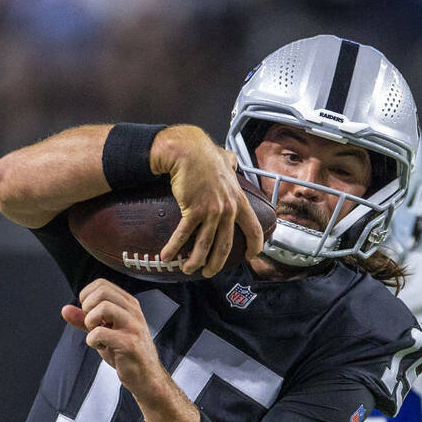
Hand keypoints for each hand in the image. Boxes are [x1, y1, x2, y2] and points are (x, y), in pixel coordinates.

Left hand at [62, 279, 165, 395]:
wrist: (145, 376)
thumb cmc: (126, 352)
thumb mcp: (103, 331)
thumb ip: (85, 320)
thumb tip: (65, 310)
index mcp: (128, 304)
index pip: (102, 284)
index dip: (87, 296)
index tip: (88, 312)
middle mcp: (133, 311)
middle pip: (102, 291)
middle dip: (88, 307)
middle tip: (91, 323)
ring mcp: (133, 326)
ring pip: (103, 307)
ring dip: (91, 322)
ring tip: (96, 334)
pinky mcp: (130, 343)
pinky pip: (100, 333)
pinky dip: (92, 340)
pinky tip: (100, 346)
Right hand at [151, 125, 264, 276]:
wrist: (188, 150)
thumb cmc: (205, 154)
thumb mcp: (226, 159)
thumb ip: (231, 164)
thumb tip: (232, 161)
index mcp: (238, 201)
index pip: (253, 228)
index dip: (254, 245)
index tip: (250, 255)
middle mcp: (228, 209)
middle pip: (226, 245)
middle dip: (217, 263)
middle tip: (210, 272)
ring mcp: (212, 211)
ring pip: (205, 245)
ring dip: (196, 261)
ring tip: (188, 269)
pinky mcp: (193, 210)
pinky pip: (183, 234)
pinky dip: (174, 247)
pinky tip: (167, 256)